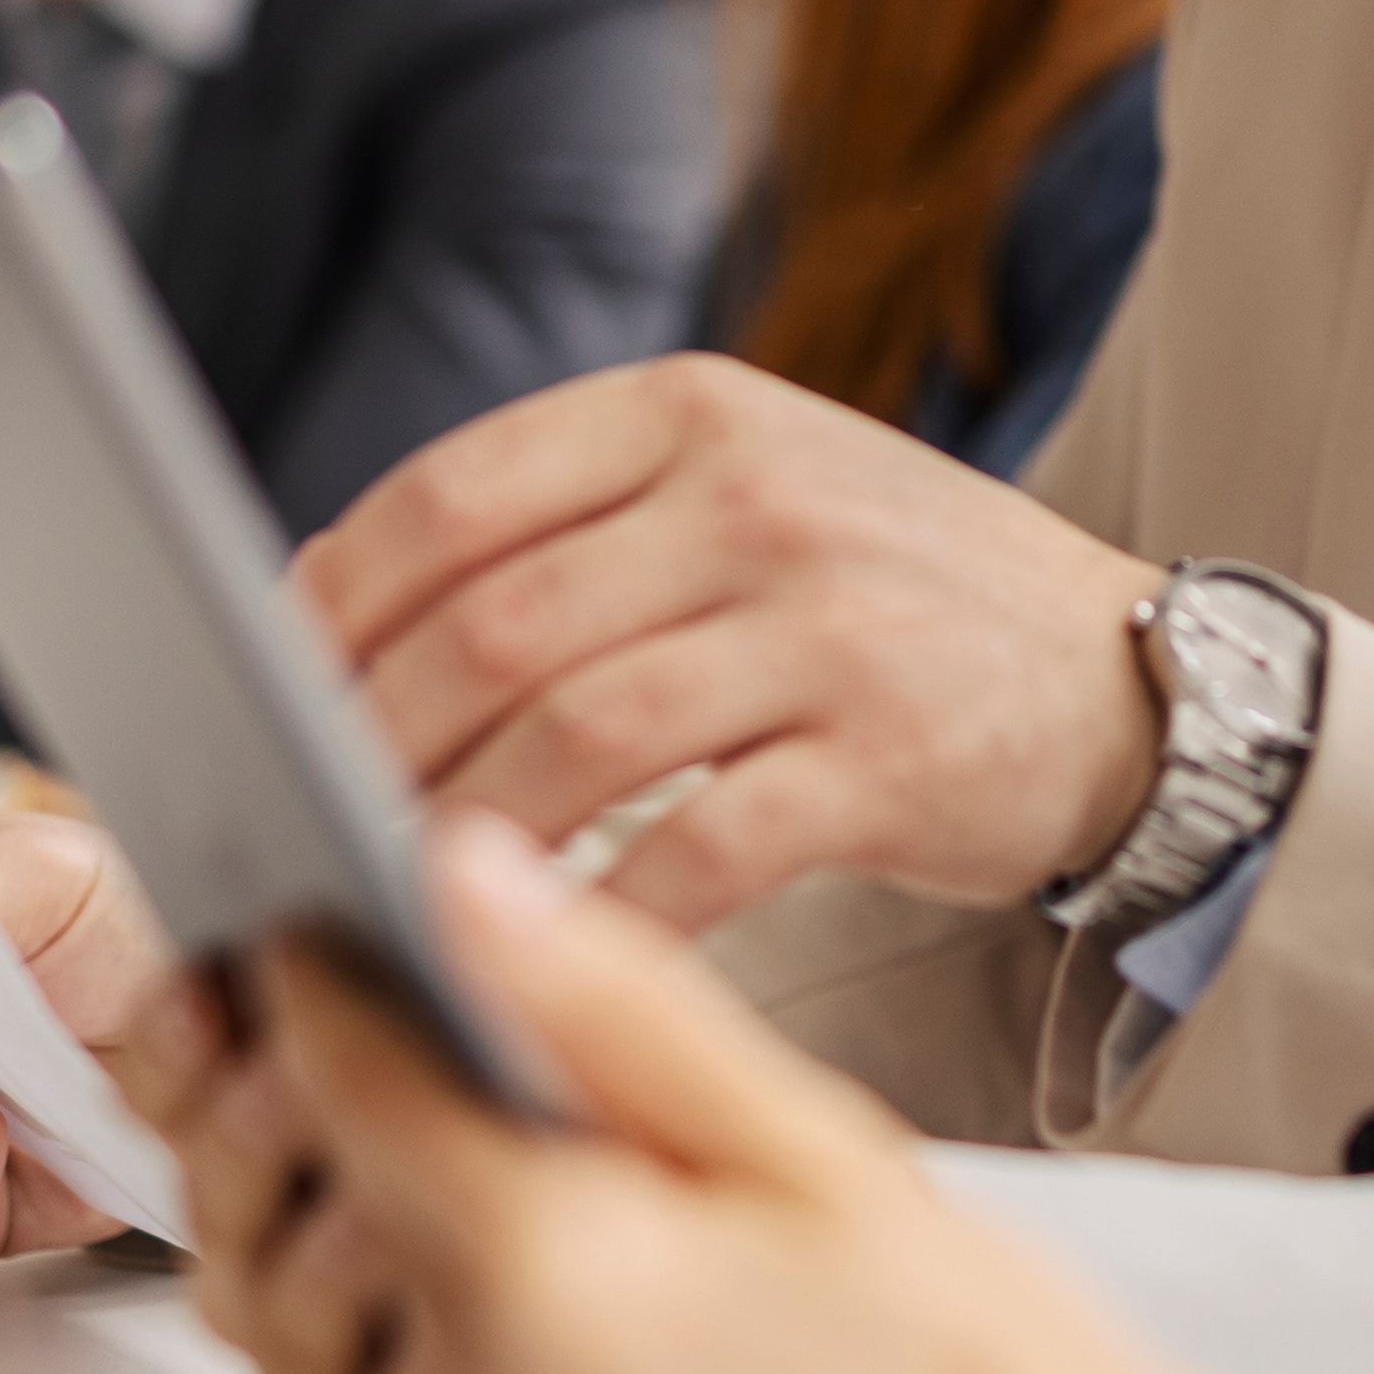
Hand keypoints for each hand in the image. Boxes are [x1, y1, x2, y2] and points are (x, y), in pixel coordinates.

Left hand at [213, 809, 1373, 1373]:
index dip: (301, 1002)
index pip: (334, 1087)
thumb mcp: (822, 1148)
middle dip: (296, 1171)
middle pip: (281, 1265)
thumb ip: (610, 1008)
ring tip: (498, 1287)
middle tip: (362, 1119)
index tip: (303, 965)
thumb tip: (457, 878)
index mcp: (549, 1271)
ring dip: (367, 1342)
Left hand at [292, 356, 1163, 930]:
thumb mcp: (745, 496)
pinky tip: (541, 960)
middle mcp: (757, 498)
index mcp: (691, 413)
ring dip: (457, 835)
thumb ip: (573, 529)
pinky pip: (700, 849)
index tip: (248, 690)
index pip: (452, 494)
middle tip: (291, 828)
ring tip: (386, 899)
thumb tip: (325, 619)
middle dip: (364, 741)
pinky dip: (600, 916)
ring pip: (575, 737)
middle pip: (492, 624)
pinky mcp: (885, 758)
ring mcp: (828, 626)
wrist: (1125, 680)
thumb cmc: (885, 605)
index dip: (327, 600)